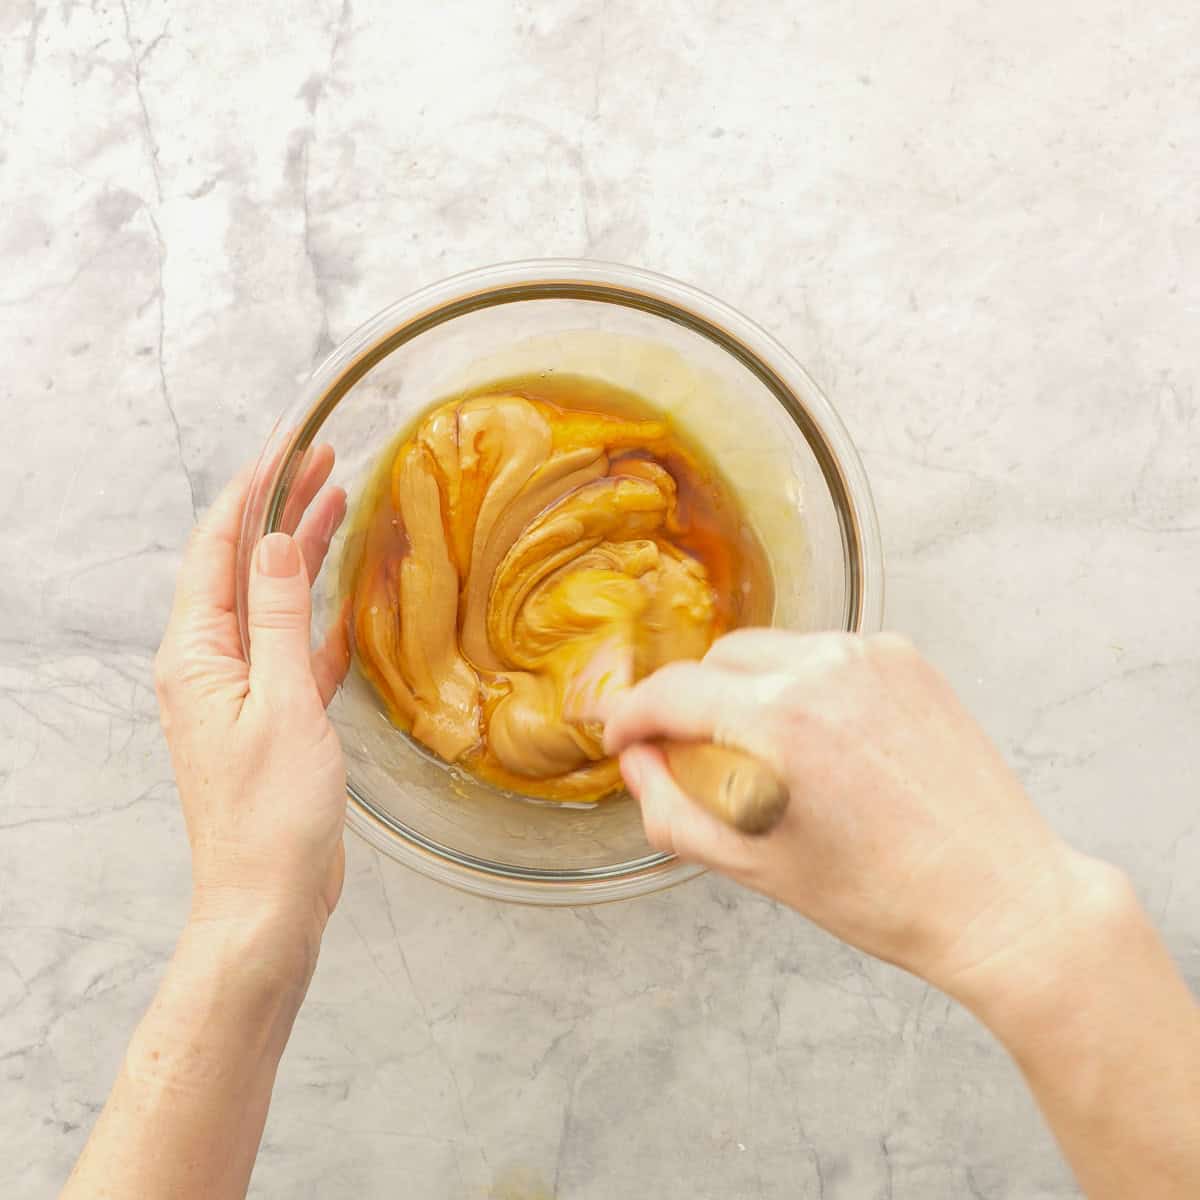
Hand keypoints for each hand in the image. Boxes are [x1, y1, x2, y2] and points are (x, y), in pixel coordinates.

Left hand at [154, 447, 349, 976]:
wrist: (269, 898)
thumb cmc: (271, 815)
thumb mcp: (283, 704)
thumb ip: (280, 619)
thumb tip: (277, 543)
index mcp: (196, 656)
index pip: (218, 549)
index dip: (254, 491)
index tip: (291, 445)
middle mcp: (209, 666)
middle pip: (244, 566)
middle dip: (281, 509)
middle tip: (327, 461)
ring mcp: (240, 691)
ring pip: (272, 601)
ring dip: (302, 554)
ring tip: (339, 503)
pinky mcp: (273, 717)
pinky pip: (293, 648)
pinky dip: (319, 616)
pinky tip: (348, 598)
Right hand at [604, 630, 1104, 995]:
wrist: (998, 897)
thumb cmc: (883, 897)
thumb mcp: (754, 867)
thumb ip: (671, 809)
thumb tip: (639, 764)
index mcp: (778, 721)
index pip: (670, 692)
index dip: (631, 716)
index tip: (624, 737)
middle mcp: (822, 669)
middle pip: (714, 661)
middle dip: (689, 704)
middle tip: (693, 757)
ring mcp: (869, 655)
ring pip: (768, 651)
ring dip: (744, 690)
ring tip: (765, 755)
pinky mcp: (904, 657)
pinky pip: (822, 655)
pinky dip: (801, 686)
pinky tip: (821, 741)